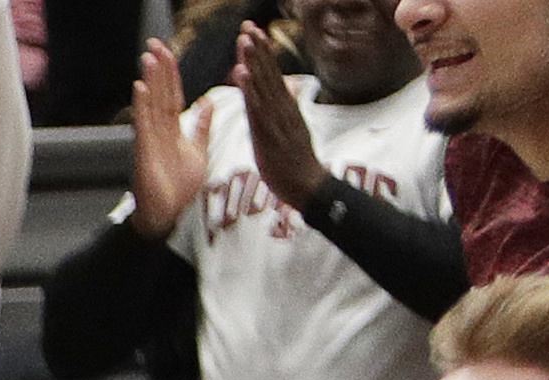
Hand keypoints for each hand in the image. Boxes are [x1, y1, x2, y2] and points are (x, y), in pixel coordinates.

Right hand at [125, 41, 200, 240]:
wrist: (168, 216)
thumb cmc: (180, 189)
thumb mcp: (199, 151)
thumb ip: (202, 127)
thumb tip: (208, 104)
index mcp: (173, 131)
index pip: (173, 95)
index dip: (171, 74)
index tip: (168, 53)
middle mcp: (159, 132)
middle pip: (160, 94)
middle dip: (159, 69)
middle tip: (155, 44)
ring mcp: (150, 140)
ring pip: (152, 104)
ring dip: (150, 80)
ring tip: (148, 58)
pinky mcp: (145, 151)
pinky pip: (143, 124)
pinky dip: (142, 105)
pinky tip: (141, 87)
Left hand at [234, 22, 329, 211]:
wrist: (306, 184)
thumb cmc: (296, 160)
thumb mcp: (292, 127)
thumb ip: (289, 106)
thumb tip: (292, 87)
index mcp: (285, 106)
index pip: (271, 74)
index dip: (262, 53)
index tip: (253, 32)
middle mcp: (282, 108)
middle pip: (268, 72)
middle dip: (257, 48)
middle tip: (247, 25)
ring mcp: (276, 119)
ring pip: (263, 85)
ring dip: (253, 61)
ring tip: (245, 39)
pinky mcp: (269, 133)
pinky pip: (257, 108)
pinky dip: (250, 89)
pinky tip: (242, 73)